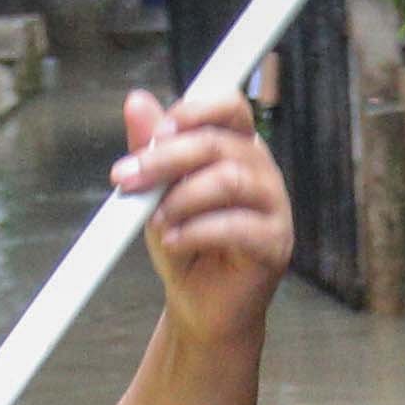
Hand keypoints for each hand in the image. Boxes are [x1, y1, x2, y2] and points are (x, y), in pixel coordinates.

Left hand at [122, 87, 288, 342]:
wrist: (199, 303)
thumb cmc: (184, 242)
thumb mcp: (157, 191)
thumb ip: (151, 148)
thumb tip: (136, 100)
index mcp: (238, 148)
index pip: (231, 107)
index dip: (193, 111)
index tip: (155, 134)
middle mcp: (261, 171)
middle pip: (220, 143)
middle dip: (167, 158)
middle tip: (128, 179)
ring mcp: (275, 207)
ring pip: (230, 180)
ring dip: (181, 198)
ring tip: (154, 220)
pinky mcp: (276, 244)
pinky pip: (238, 226)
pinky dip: (196, 232)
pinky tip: (174, 243)